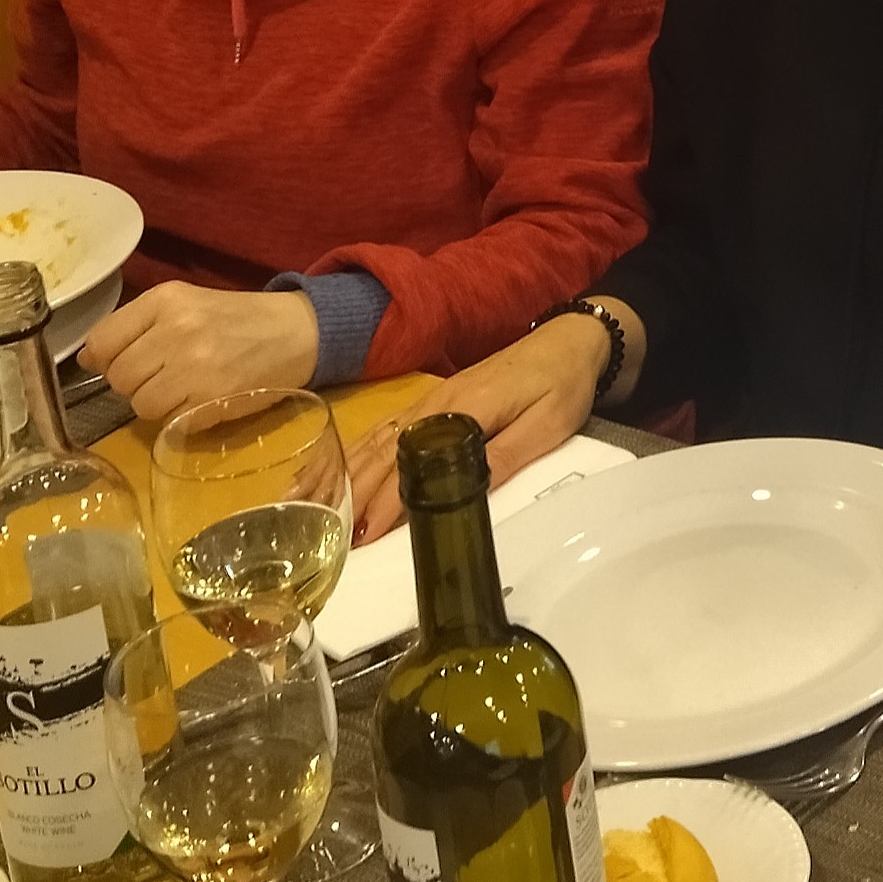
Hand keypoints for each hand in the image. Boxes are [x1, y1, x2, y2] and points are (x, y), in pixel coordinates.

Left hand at [76, 284, 317, 422]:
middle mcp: (177, 329)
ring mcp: (194, 366)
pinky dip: (180, 418)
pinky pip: (168, 422)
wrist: (300, 332)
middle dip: (137, 382)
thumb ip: (134, 327)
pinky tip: (202, 400)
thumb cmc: (238, 319)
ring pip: (140, 404)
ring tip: (186, 389)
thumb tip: (86, 359)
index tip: (132, 361)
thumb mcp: (186, 305)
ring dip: (157, 403)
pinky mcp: (211, 399)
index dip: (108, 359)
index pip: (102, 342)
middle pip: (119, 377)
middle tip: (167, 375)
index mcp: (166, 300)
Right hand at [344, 310, 614, 541]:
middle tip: (330, 540)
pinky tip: (334, 473)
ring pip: (375, 442)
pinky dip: (354, 454)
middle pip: (384, 454)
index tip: (363, 537)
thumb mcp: (547, 425)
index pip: (413, 463)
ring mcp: (429, 402)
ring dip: (344, 477)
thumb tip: (464, 494)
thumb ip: (505, 455)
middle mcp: (435, 405)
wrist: (569, 341)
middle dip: (354, 497)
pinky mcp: (431, 402)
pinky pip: (383, 430)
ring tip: (313, 513)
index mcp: (464, 410)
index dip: (387, 502)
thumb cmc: (562, 385)